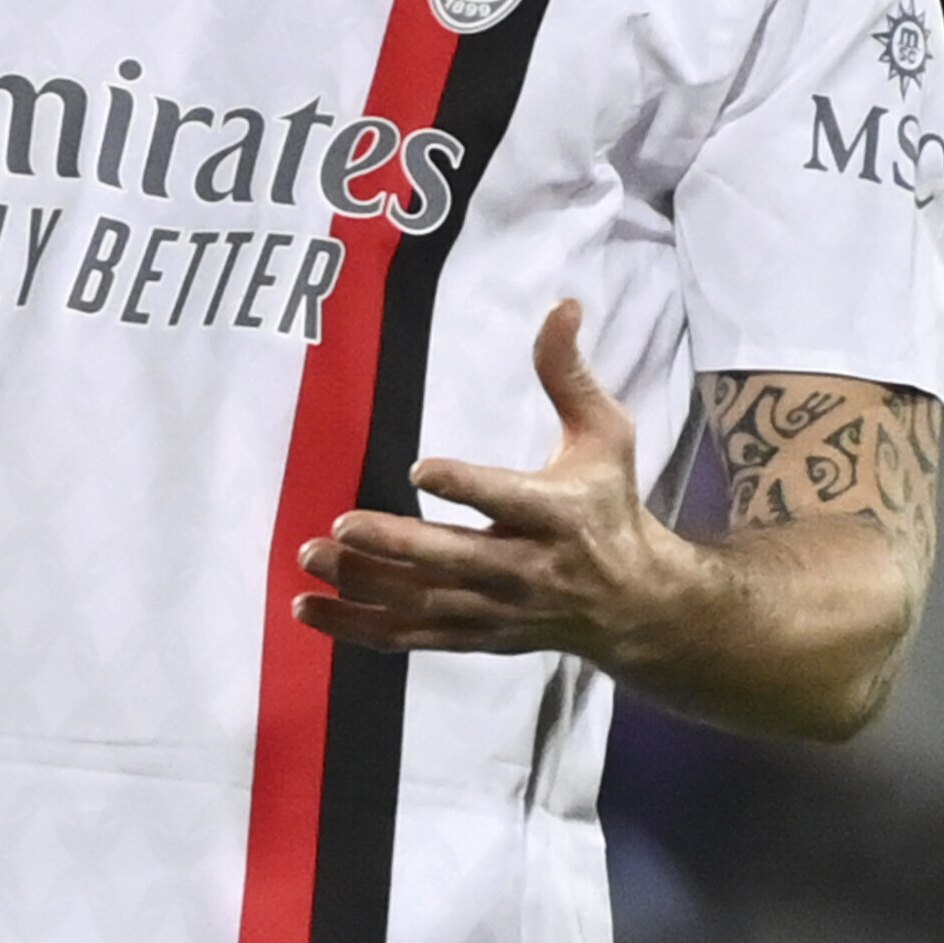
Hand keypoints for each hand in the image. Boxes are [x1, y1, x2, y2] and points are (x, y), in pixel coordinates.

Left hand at [298, 300, 701, 667]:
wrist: (634, 604)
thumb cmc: (611, 506)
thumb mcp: (606, 436)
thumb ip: (569, 374)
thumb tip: (562, 305)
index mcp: (558, 515)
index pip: (508, 502)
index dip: (467, 487)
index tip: (420, 469)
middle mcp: (525, 569)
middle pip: (452, 560)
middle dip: (393, 545)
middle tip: (338, 524)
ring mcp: (496, 609)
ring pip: (421, 602)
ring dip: (362, 582)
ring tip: (312, 556)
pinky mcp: (476, 636)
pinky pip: (410, 637)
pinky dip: (358, 628)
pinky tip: (310, 609)